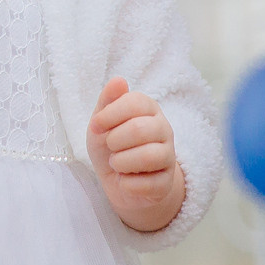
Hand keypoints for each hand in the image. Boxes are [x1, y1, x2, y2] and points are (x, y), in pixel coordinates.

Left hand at [88, 77, 184, 233]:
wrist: (119, 182)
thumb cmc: (112, 145)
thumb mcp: (102, 122)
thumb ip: (108, 101)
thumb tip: (119, 81)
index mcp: (149, 109)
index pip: (135, 102)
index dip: (110, 114)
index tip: (96, 126)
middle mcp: (164, 129)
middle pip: (140, 129)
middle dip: (114, 140)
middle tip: (110, 146)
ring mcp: (168, 156)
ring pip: (148, 156)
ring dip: (121, 162)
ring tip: (117, 163)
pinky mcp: (167, 182)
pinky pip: (148, 184)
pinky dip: (127, 183)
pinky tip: (126, 180)